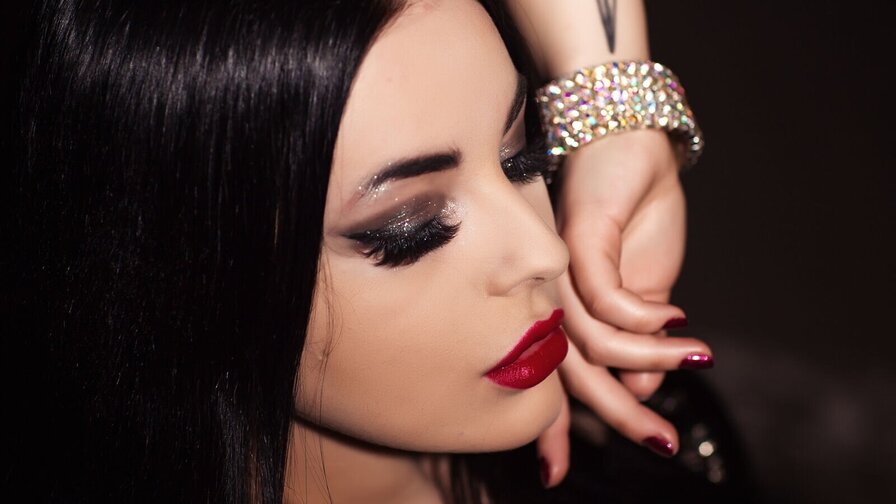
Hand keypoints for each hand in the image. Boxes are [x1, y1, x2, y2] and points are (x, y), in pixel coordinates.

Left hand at [537, 129, 712, 486]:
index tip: (580, 462)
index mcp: (562, 311)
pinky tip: (674, 318)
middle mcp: (549, 298)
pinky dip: (642, 317)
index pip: (557, 377)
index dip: (564, 423)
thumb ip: (640, 338)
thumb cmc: (632, 211)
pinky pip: (603, 299)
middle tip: (662, 441)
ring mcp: (557, 272)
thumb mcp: (648, 287)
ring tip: (695, 355)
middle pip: (571, 373)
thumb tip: (641, 387)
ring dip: (650, 356)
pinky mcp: (573, 243)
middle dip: (617, 414)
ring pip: (591, 342)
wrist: (629, 143)